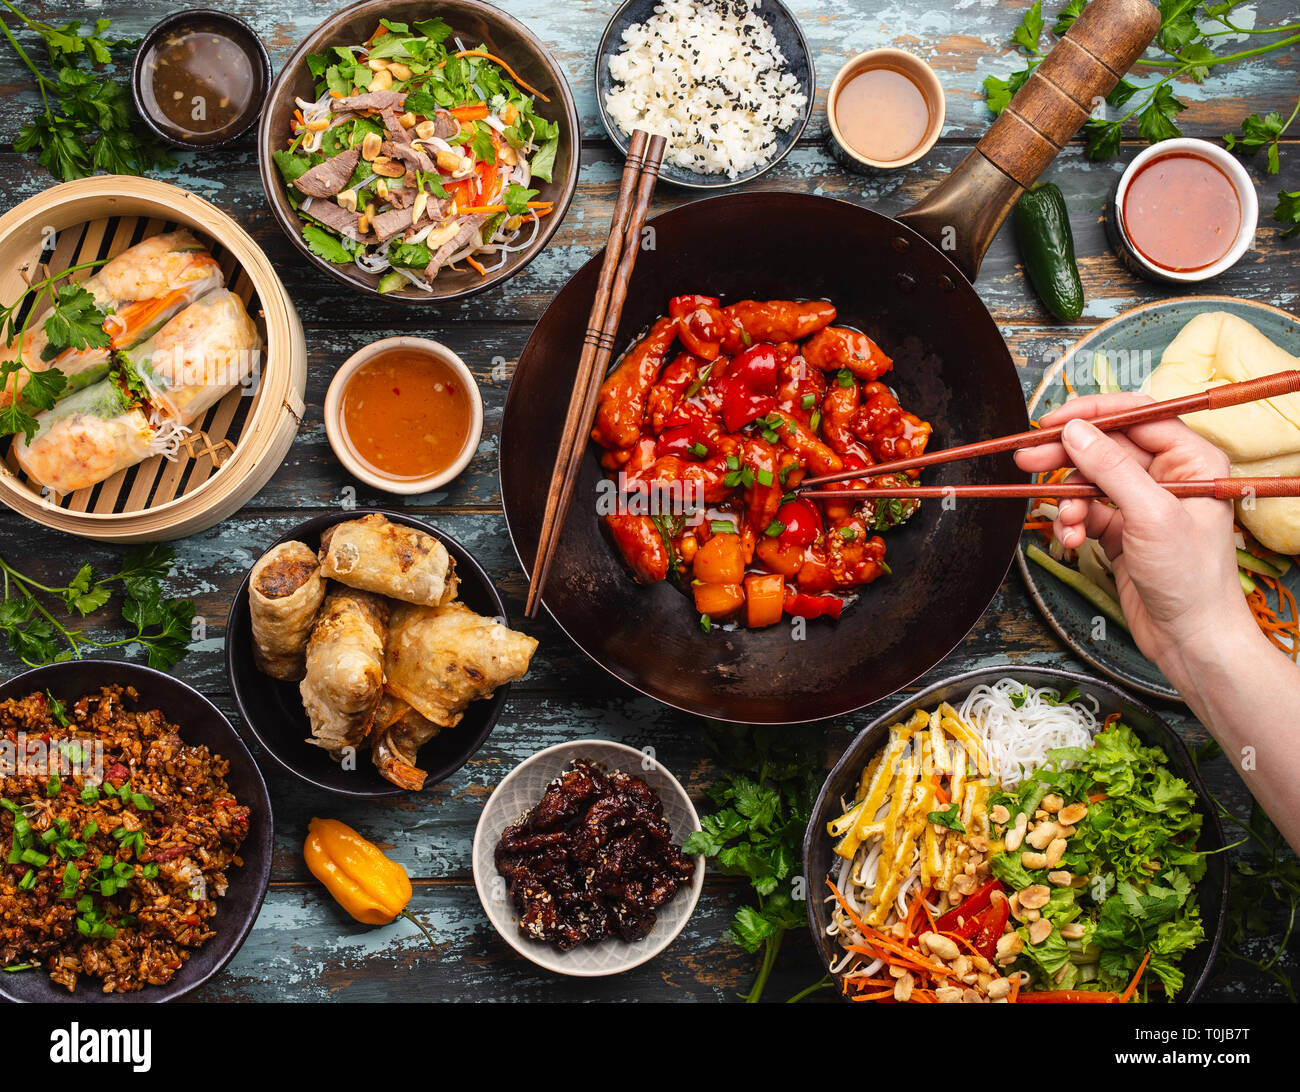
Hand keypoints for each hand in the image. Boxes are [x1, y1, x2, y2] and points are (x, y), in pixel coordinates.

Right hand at [1015, 394, 1259, 691]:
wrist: (1191, 639)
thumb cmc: (1192, 580)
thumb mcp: (1151, 515)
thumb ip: (1111, 469)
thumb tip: (1076, 432)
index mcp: (1191, 460)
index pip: (1137, 417)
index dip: (1093, 414)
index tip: (1053, 422)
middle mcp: (1168, 476)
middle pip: (1105, 448)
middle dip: (1067, 458)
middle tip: (1027, 460)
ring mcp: (1143, 503)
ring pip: (1089, 482)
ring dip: (1068, 501)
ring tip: (1066, 523)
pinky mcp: (1122, 530)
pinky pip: (1085, 512)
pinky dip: (1072, 525)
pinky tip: (1072, 541)